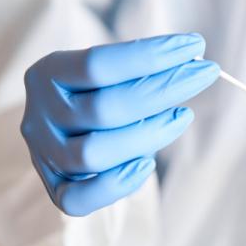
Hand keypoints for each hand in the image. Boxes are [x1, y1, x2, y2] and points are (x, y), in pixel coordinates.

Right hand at [21, 33, 218, 215]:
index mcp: (49, 73)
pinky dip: (115, 185)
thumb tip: (191, 65)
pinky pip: (77, 199)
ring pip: (94, 153)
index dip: (150, 56)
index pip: (99, 64)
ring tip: (182, 117)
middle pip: (105, 109)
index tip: (194, 46)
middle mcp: (40, 114)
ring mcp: (45, 154)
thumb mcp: (109, 73)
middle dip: (165, 90)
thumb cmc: (100, 93)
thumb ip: (138, 73)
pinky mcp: (55, 188)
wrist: (68, 129)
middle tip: (205, 74)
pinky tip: (147, 166)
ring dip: (148, 136)